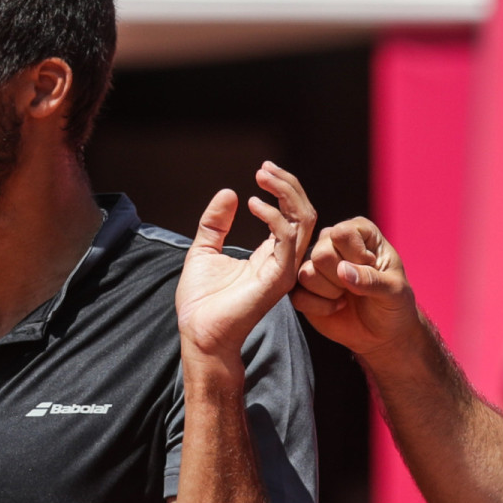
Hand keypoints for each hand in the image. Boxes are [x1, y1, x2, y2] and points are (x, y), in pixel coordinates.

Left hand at [175, 162, 316, 365]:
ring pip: (304, 221)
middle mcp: (283, 260)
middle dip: (288, 185)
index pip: (291, 214)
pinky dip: (274, 216)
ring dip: (285, 193)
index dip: (282, 188)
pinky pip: (287, 239)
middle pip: (304, 213)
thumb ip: (215, 224)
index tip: (262, 170)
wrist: (199, 333)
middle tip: (264, 169)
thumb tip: (228, 192)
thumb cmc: (202, 302)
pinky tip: (253, 204)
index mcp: (270, 254)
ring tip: (261, 178)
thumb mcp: (204, 251)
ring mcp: (284, 269)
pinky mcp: (278, 278)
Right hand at [292, 218, 422, 360]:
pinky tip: (336, 306)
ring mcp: (314, 265)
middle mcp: (331, 242)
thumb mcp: (394, 290)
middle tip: (356, 285)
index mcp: (358, 231)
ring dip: (330, 292)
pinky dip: (320, 307)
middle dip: (341, 278)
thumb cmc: (394, 303)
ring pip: (305, 273)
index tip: (371, 268)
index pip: (341, 234)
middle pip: (321, 253)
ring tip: (346, 294)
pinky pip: (297, 296)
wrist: (383, 331)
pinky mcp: (302, 288)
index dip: (355, 256)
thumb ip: (372, 279)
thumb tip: (342, 271)